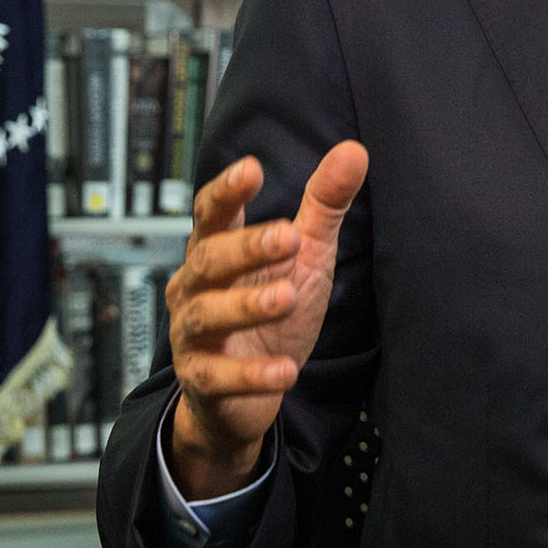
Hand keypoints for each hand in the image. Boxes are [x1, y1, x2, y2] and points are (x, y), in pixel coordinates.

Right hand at [163, 143, 367, 497]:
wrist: (245, 396)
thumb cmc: (272, 314)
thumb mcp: (304, 256)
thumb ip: (322, 205)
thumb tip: (354, 151)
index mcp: (215, 250)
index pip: (211, 213)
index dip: (227, 191)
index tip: (251, 168)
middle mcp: (194, 288)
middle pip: (208, 260)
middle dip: (246, 248)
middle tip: (287, 237)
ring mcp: (193, 336)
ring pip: (207, 314)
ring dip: (246, 305)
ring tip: (286, 298)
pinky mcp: (203, 381)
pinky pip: (219, 376)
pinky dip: (251, 374)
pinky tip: (287, 372)